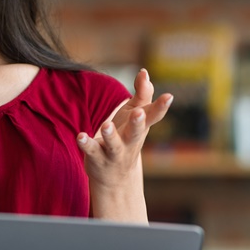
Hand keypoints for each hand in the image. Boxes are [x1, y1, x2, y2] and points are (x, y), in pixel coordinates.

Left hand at [76, 68, 171, 188]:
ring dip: (111, 136)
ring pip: (114, 145)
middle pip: (136, 133)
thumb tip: (144, 72)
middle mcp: (130, 141)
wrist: (116, 178)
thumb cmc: (127, 137)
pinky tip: (80, 136)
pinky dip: (86, 144)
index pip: (153, 117)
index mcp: (140, 128)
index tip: (169, 96)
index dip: (161, 107)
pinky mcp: (97, 158)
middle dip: (138, 123)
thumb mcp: (136, 115)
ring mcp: (114, 152)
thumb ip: (142, 94)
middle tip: (139, 113)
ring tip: (106, 126)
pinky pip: (91, 151)